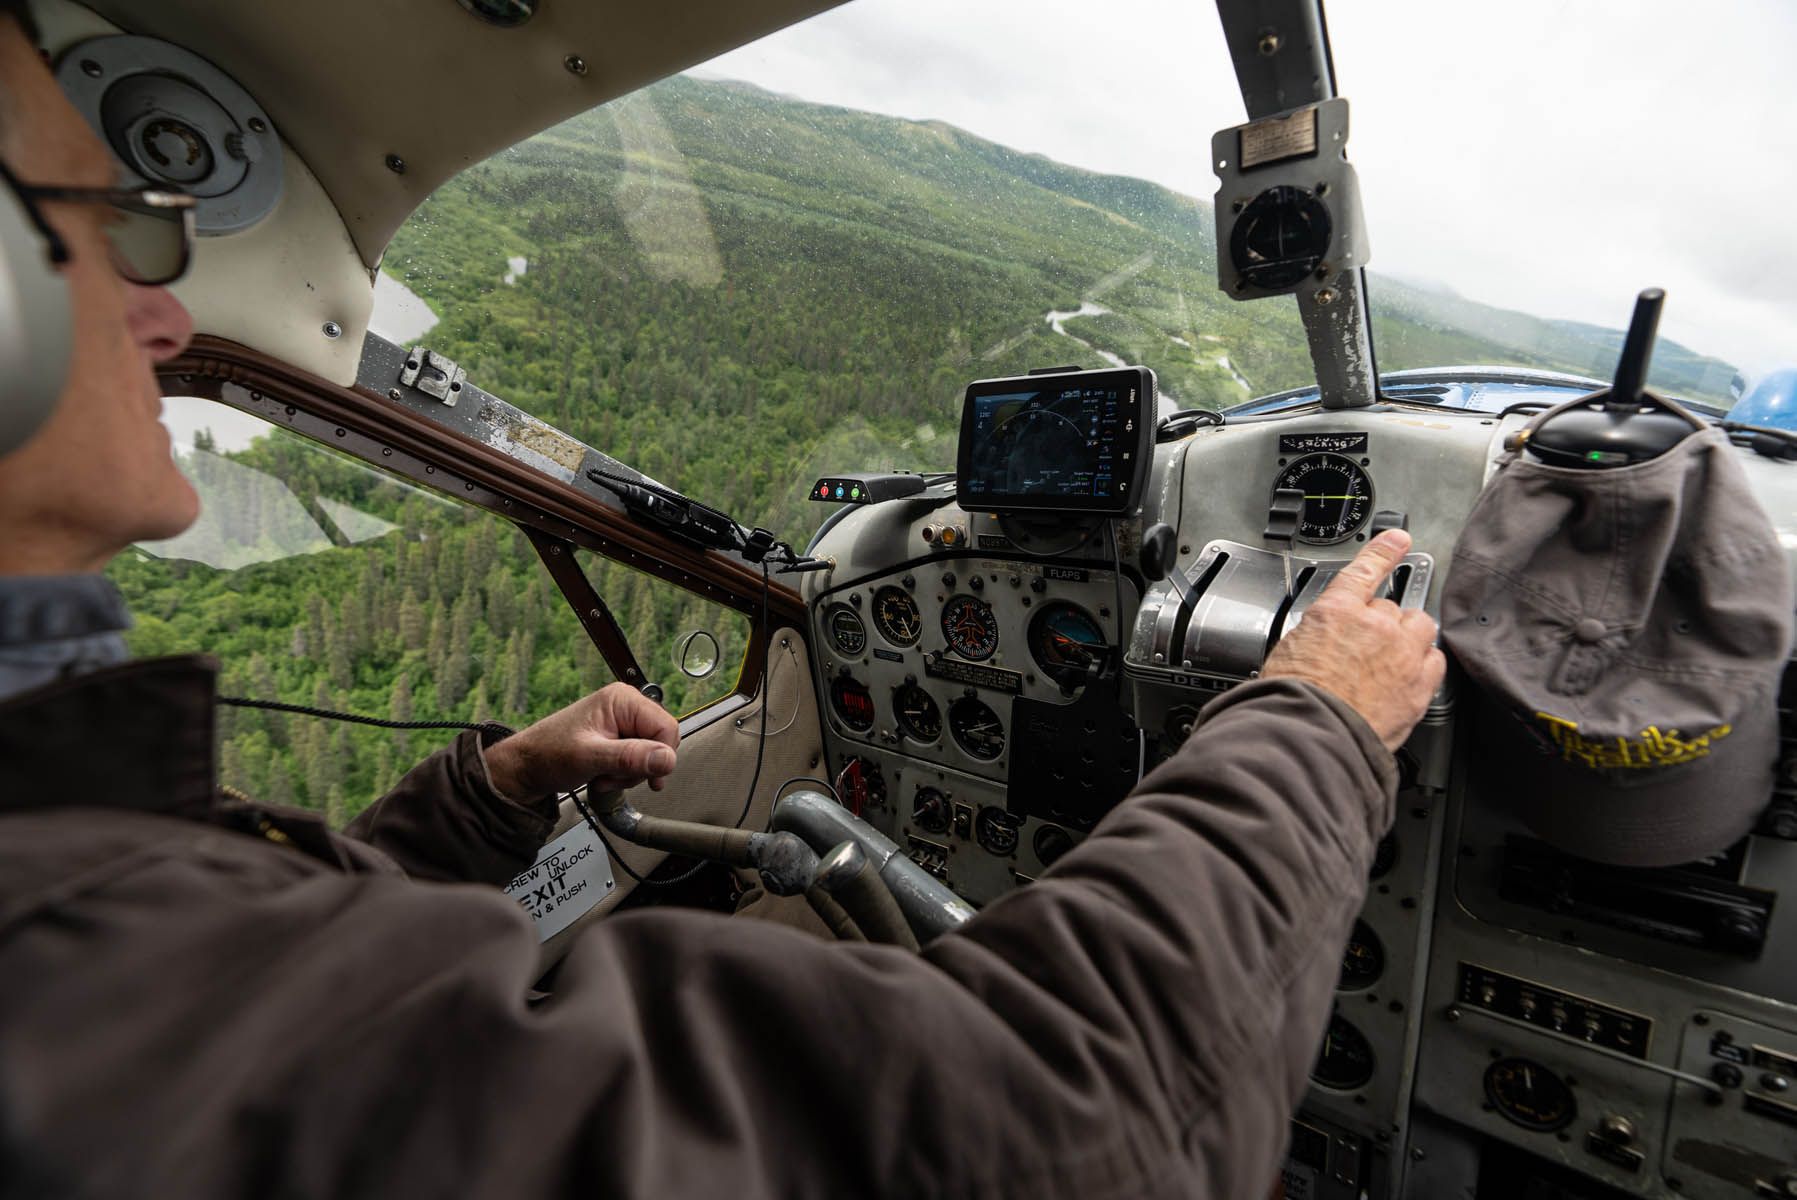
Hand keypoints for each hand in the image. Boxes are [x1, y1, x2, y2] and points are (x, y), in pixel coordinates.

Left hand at [483, 683, 680, 800]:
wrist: (526, 767)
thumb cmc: (548, 754)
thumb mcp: (591, 757)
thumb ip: (631, 757)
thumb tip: (667, 759)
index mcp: (622, 700)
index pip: (666, 727)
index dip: (660, 755)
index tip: (646, 775)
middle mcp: (625, 706)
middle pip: (660, 741)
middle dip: (641, 766)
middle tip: (614, 775)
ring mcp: (622, 722)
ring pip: (650, 754)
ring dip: (629, 773)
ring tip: (604, 775)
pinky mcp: (618, 737)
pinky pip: (637, 759)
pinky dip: (624, 773)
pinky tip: (605, 775)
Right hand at [1261, 530, 1445, 750]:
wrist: (1312, 735)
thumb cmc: (1293, 699)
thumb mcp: (1289, 651)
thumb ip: (1317, 636)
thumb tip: (1324, 640)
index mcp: (1337, 611)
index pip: (1366, 570)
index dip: (1384, 551)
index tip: (1399, 539)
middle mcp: (1375, 626)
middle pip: (1393, 608)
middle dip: (1382, 623)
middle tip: (1366, 645)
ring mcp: (1402, 655)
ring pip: (1421, 628)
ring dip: (1410, 636)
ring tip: (1392, 657)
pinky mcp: (1419, 686)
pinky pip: (1436, 661)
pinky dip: (1425, 663)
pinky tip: (1410, 675)